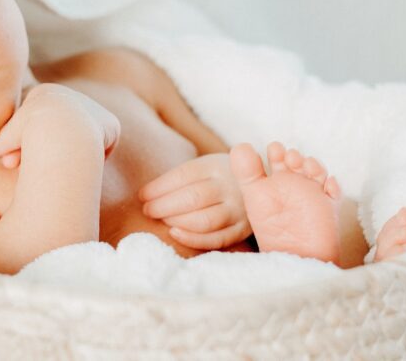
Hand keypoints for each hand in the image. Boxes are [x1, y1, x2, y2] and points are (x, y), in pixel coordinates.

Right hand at [0, 83, 119, 168]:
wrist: (61, 129)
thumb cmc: (28, 134)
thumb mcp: (5, 138)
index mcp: (44, 94)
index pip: (34, 123)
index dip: (22, 145)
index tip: (13, 163)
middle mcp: (70, 96)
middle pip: (57, 130)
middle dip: (44, 152)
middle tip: (42, 170)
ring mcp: (92, 109)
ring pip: (78, 137)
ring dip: (70, 155)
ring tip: (63, 169)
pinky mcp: (110, 123)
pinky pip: (101, 144)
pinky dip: (93, 156)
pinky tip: (84, 164)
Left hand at [137, 153, 251, 250]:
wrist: (263, 187)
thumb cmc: (220, 178)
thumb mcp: (206, 166)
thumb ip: (183, 178)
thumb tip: (147, 194)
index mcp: (217, 165)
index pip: (184, 175)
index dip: (159, 187)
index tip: (142, 195)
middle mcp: (229, 187)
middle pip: (192, 198)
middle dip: (163, 206)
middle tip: (147, 210)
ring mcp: (238, 210)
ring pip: (204, 220)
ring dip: (176, 222)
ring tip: (161, 220)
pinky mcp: (242, 230)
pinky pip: (216, 239)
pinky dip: (192, 239)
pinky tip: (175, 233)